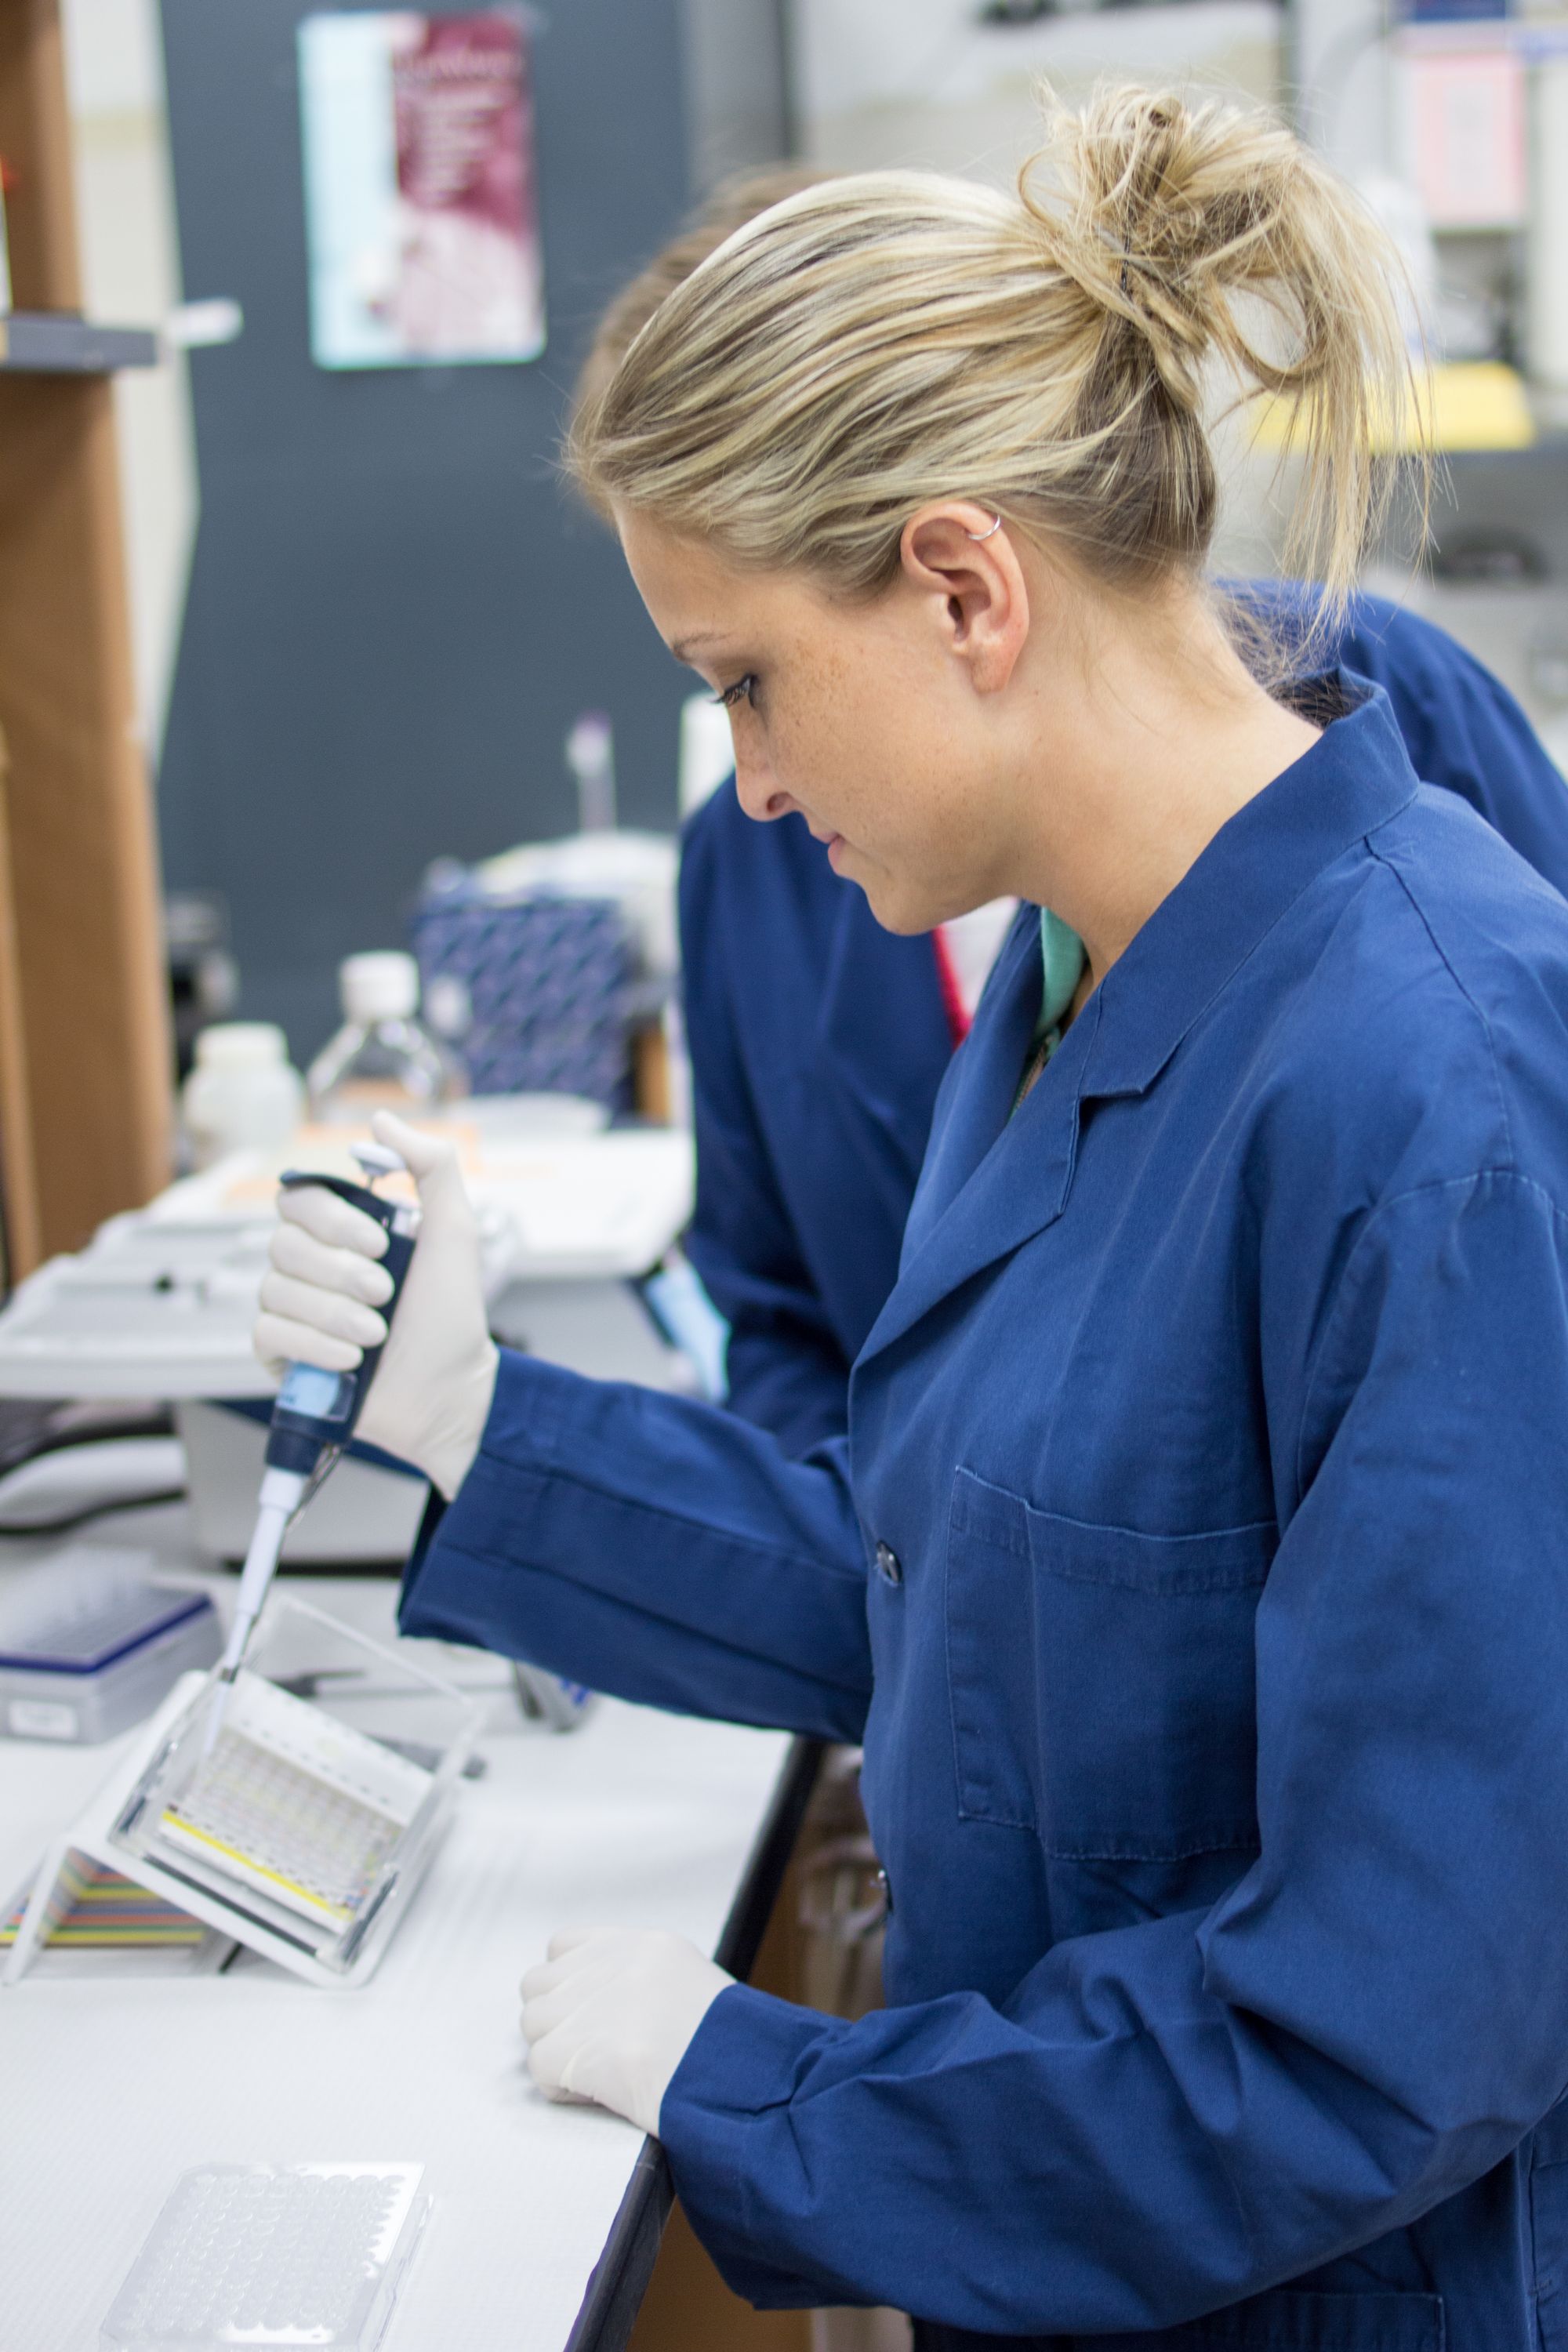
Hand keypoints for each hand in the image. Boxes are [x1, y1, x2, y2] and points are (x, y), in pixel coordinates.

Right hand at [253, 1110, 498, 1497]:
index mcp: (343, 1232)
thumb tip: (380, 1118)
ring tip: (377, 1335)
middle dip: (341, 1273)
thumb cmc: (451, 1315)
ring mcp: (291, 1310)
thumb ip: (430, 1167)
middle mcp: (310, 1266)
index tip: (382, 1244)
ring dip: (335, 1314)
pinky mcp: (280, 1354)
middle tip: (386, 1295)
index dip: (333, 1220)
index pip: (298, 1199)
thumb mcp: (454, 1232)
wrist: (450, 1391)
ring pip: (275, 1290)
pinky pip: (267, 1334)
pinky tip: (352, 1360)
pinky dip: (313, 1346)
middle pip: (282, 1243)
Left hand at [520, 1927, 731, 2137]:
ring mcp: (590, 2002)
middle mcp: (612, 1963)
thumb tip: (608, 2010)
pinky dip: (560, 2087)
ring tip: (592, 2074)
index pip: (565, 1946)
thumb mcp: (696, 1989)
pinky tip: (593, 2093)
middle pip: (539, 1983)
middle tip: (586, 2049)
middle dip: (555, 2018)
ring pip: (533, 2022)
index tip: (584, 2014)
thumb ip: (646, 1985)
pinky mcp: (577, 2048)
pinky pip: (539, 2065)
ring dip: (555, 2050)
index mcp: (645, 1945)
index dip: (567, 1984)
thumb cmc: (732, 2050)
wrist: (743, 2081)